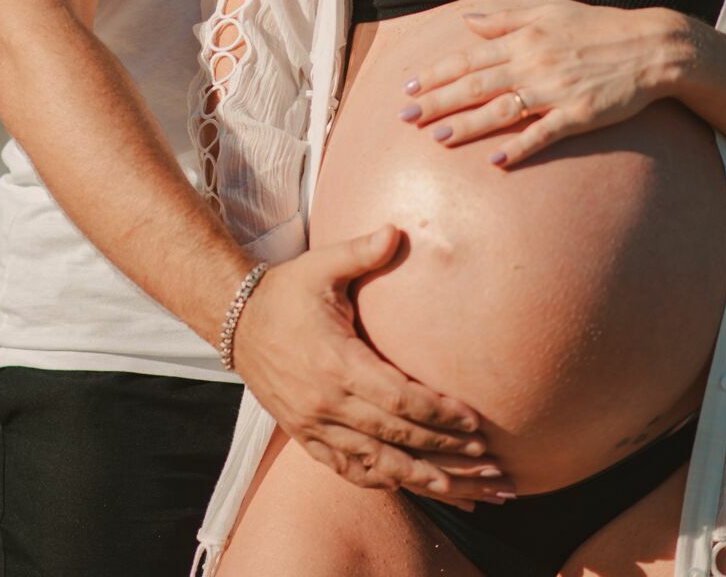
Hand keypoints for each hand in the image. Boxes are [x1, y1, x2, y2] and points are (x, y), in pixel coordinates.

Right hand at [232, 224, 514, 501]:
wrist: (236, 322)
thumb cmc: (286, 291)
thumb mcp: (322, 265)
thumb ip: (362, 251)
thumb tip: (397, 230)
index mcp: (337, 362)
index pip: (398, 398)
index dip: (438, 413)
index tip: (473, 421)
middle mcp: (327, 403)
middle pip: (396, 437)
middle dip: (445, 451)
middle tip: (488, 462)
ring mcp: (315, 426)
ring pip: (378, 465)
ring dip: (424, 479)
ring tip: (467, 493)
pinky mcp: (306, 437)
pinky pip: (349, 470)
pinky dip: (384, 481)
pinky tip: (414, 487)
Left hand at [401, 0, 676, 167]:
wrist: (651, 46)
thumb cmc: (598, 27)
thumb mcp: (549, 12)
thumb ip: (505, 18)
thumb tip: (466, 21)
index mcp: (524, 38)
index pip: (469, 57)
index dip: (436, 73)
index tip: (408, 87)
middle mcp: (534, 62)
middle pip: (476, 84)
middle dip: (437, 101)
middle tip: (404, 118)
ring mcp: (556, 89)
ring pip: (502, 109)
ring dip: (468, 125)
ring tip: (436, 138)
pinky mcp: (579, 113)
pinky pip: (544, 133)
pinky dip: (519, 146)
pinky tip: (496, 161)